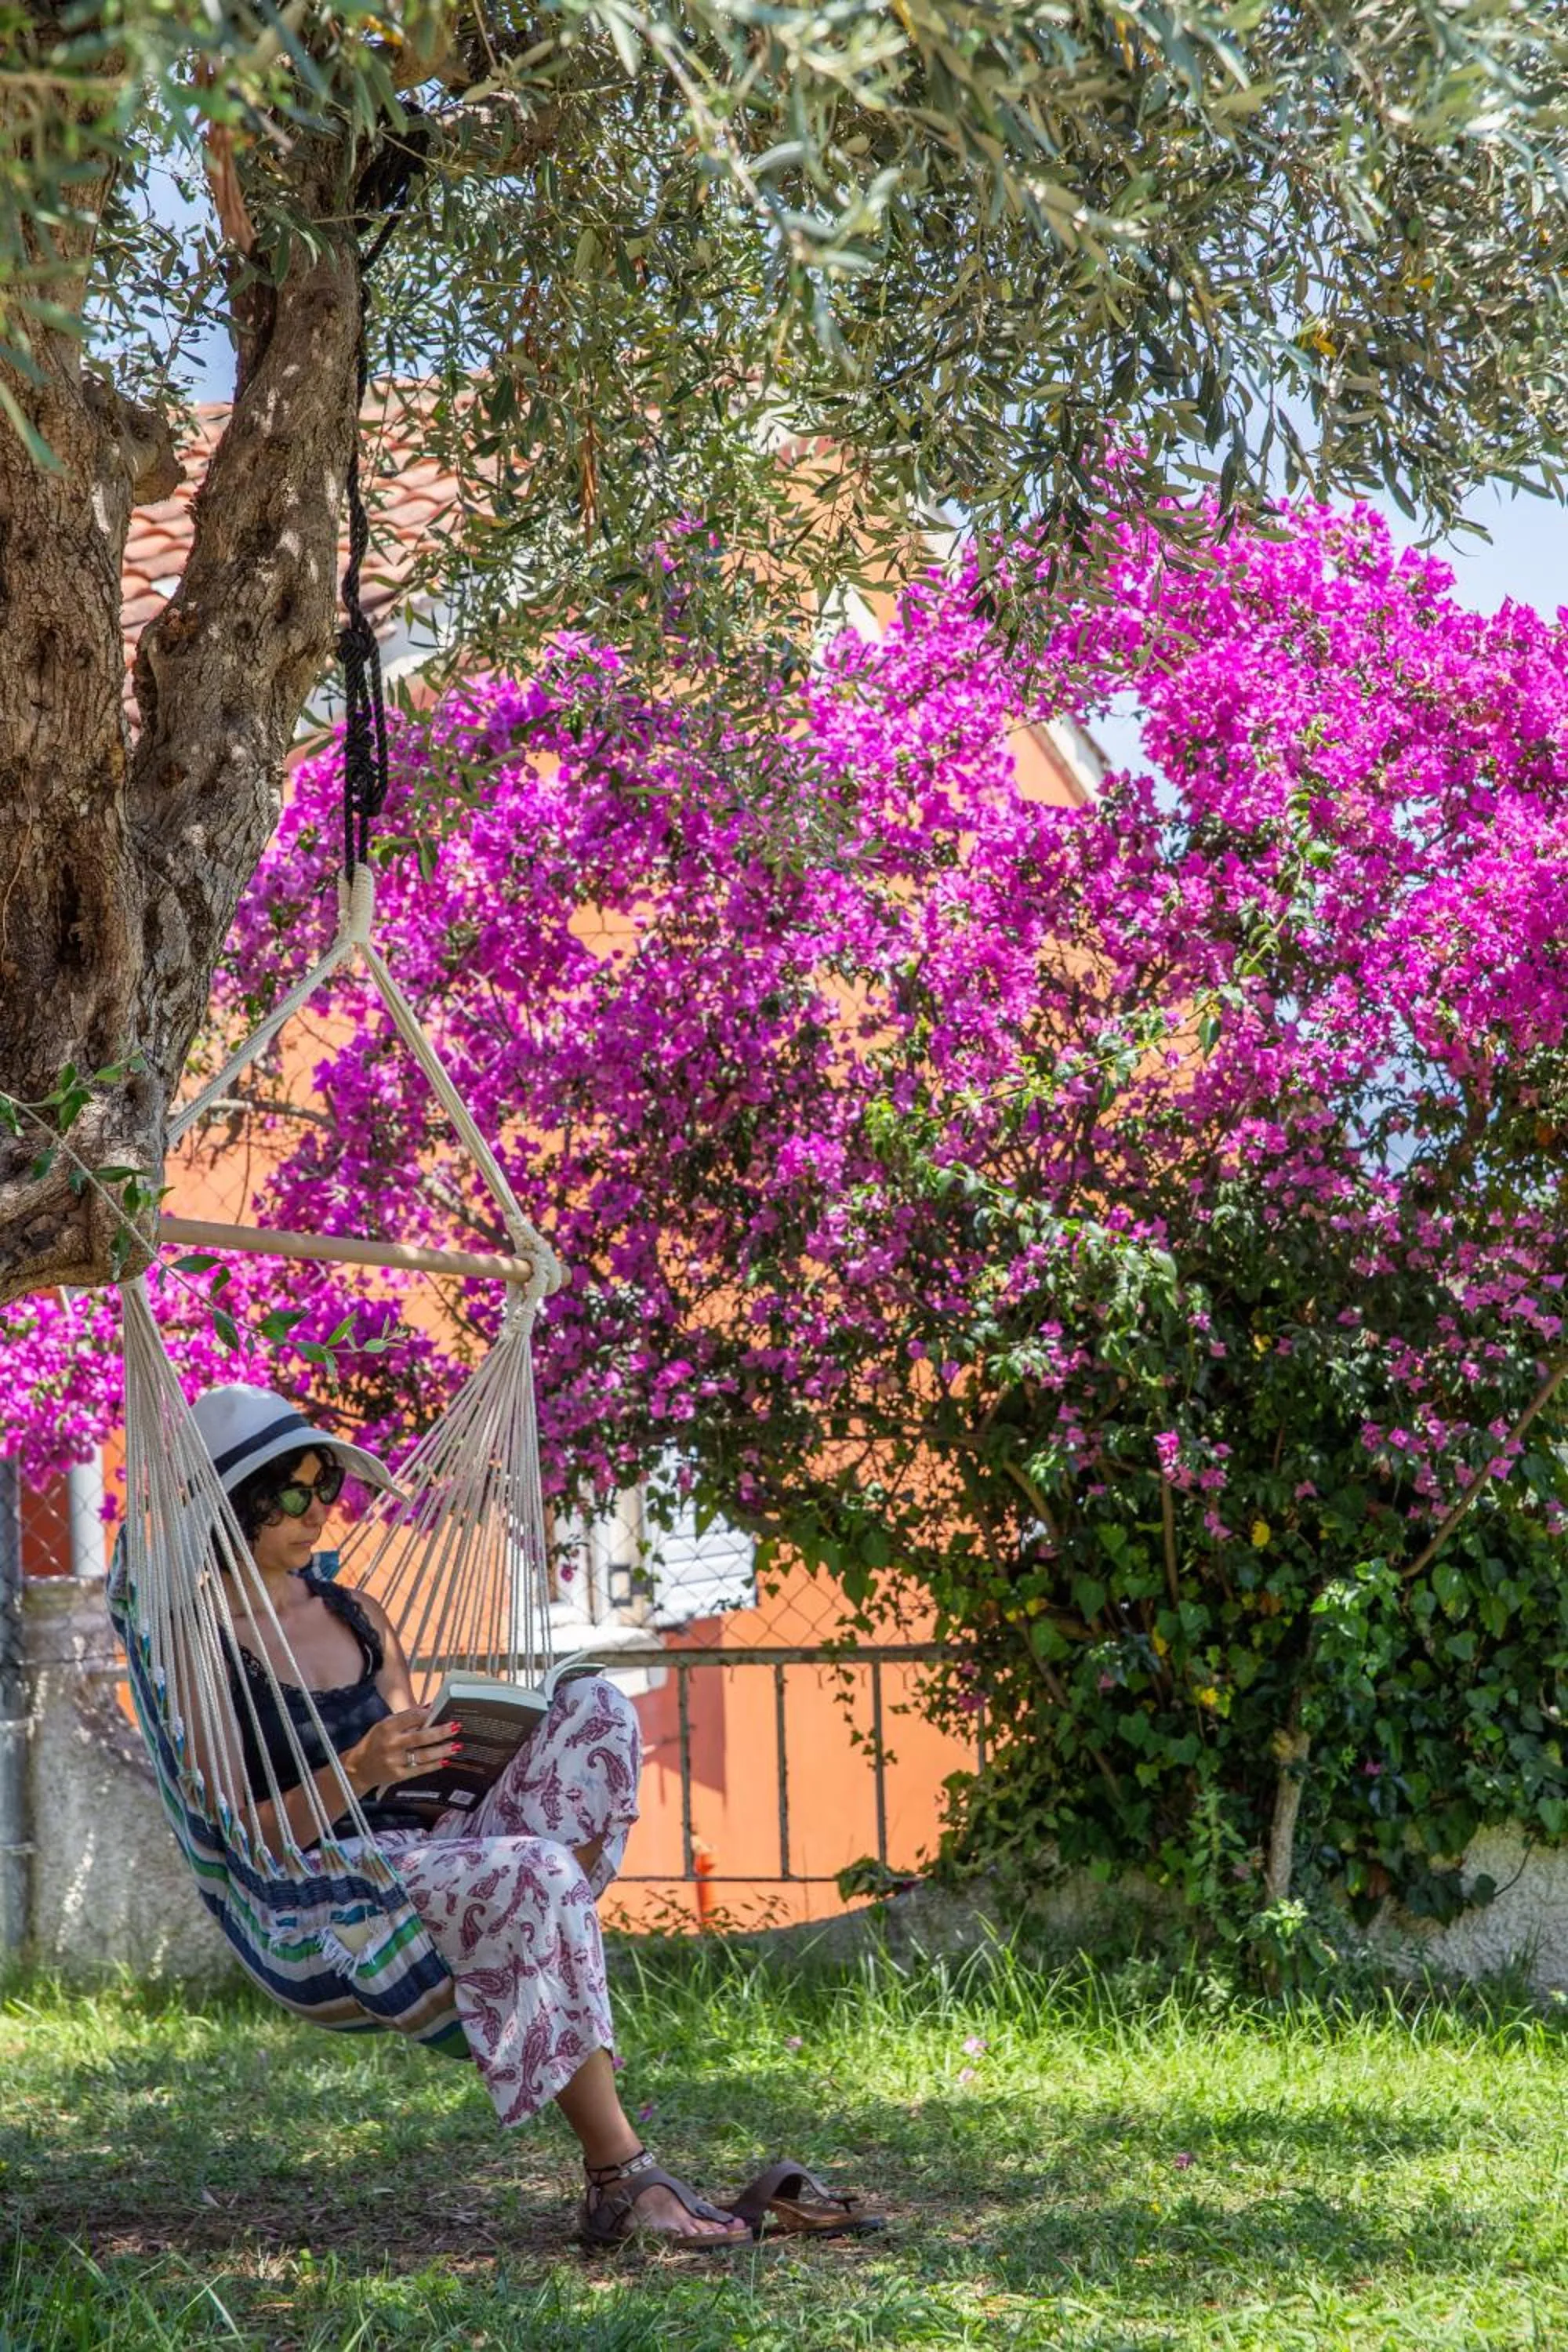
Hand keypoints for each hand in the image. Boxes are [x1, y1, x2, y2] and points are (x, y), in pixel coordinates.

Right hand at [345, 1707, 459, 1792]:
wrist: (358, 1768)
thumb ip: (405, 1718)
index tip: (441, 1710)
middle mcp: (391, 1744)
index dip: (426, 1714)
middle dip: (440, 1732)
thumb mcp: (384, 1725)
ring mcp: (395, 1761)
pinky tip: (446, 1760)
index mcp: (386, 1727)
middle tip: (456, 1727)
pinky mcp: (398, 1775)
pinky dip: (434, 1765)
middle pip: (420, 1737)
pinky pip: (420, 1769)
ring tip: (457, 1745)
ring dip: (442, 1750)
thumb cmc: (375, 1742)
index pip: (410, 1717)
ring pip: (423, 1755)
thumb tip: (429, 1708)